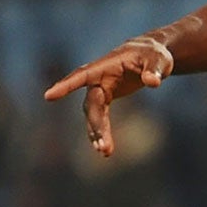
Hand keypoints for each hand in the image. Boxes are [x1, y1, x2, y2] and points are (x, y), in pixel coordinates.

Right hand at [43, 37, 173, 157]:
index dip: (66, 85)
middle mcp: (98, 79)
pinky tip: (104, 149)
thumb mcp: (158, 59)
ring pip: (93, 114)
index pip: (82, 75)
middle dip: (96, 124)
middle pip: (91, 104)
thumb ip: (154, 70)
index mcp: (105, 66)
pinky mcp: (106, 99)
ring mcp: (100, 89)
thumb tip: (153, 82)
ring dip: (97, 133)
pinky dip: (101, 132)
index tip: (48, 96)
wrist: (150, 56)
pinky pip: (100, 117)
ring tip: (105, 152)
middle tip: (104, 146)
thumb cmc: (153, 54)